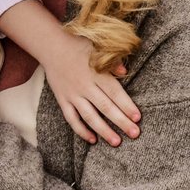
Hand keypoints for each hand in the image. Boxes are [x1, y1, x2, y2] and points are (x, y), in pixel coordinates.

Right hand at [42, 32, 139, 146]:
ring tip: (117, 142)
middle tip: (135, 134)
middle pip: (105, 107)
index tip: (137, 117)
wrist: (52, 47)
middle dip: (121, 122)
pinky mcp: (62, 100)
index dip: (127, 105)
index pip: (114, 92)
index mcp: (96, 72)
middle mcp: (84, 85)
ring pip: (89, 116)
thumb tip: (125, 72)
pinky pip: (71, 119)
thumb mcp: (97, 48)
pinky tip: (92, 140)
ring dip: (103, 131)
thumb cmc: (80, 47)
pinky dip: (81, 130)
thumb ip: (112, 61)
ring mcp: (72, 94)